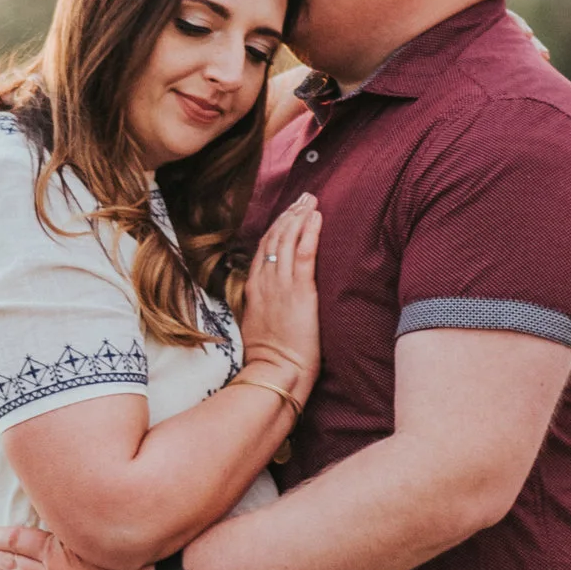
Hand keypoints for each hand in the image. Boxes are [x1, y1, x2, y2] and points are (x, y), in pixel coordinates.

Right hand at [239, 196, 319, 405]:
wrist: (275, 372)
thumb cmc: (271, 358)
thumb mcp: (259, 326)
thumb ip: (265, 306)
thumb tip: (274, 299)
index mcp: (254, 289)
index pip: (264, 249)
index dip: (276, 227)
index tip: (288, 212)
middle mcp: (265, 282)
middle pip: (275, 238)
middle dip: (289, 214)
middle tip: (303, 197)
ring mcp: (281, 286)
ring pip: (287, 240)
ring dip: (300, 216)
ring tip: (311, 200)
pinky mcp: (299, 292)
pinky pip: (303, 254)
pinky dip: (309, 232)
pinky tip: (317, 217)